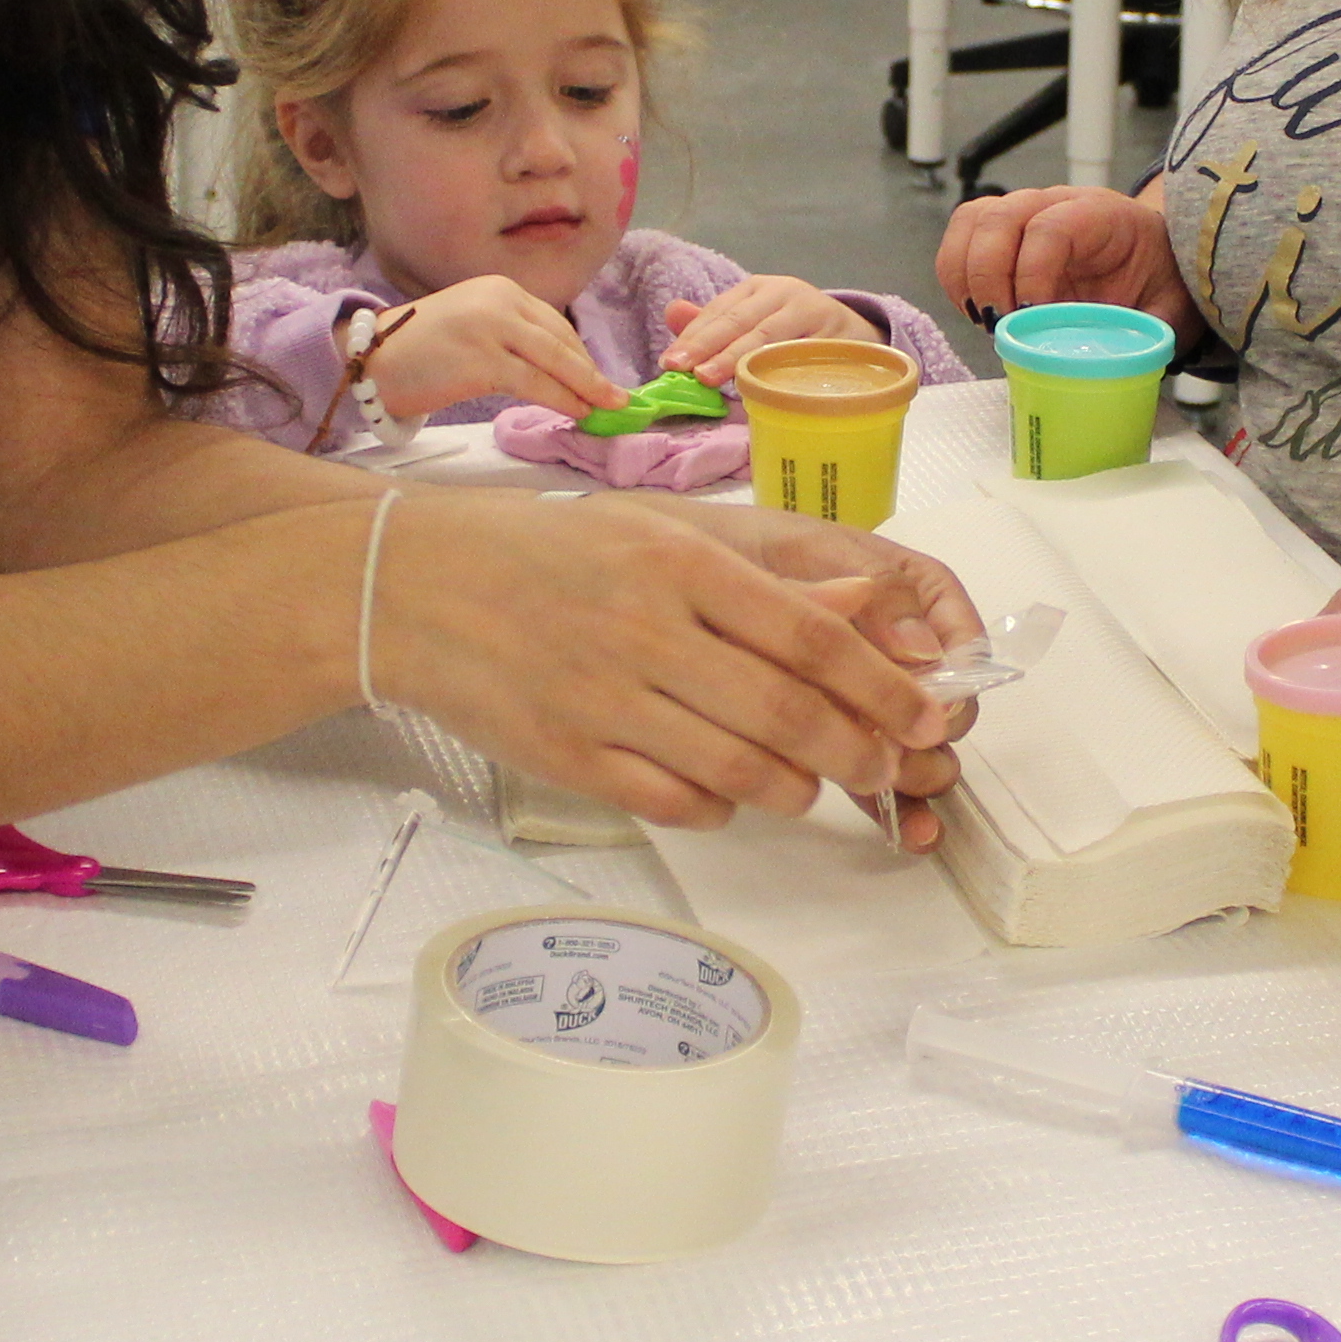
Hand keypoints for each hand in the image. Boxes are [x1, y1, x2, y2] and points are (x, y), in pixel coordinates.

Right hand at [364, 272, 608, 419]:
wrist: (370, 358)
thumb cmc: (418, 350)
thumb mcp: (470, 324)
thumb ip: (510, 335)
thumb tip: (558, 369)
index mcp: (499, 289)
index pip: (554, 323)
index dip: (582, 354)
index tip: (599, 378)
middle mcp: (499, 300)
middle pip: (562, 340)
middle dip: (592, 372)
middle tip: (617, 398)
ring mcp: (491, 328)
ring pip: (555, 361)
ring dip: (587, 388)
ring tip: (607, 409)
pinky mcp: (482, 360)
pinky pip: (536, 383)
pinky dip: (563, 400)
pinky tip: (578, 413)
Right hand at [370, 491, 961, 836]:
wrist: (413, 588)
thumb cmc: (545, 554)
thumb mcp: (653, 534)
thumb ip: (756, 579)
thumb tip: (863, 610)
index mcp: (679, 565)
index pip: (812, 638)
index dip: (886, 687)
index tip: (928, 715)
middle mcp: (647, 631)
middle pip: (788, 713)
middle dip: (860, 750)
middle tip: (889, 764)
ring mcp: (606, 701)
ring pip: (740, 769)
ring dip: (797, 786)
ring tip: (810, 781)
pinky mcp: (570, 758)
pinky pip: (676, 802)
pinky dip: (722, 807)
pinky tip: (728, 790)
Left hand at [657, 273, 875, 376]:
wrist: (855, 332)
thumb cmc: (793, 330)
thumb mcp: (752, 319)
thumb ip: (712, 322)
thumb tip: (671, 312)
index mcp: (758, 288)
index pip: (719, 310)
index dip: (694, 335)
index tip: (670, 362)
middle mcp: (784, 293)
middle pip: (741, 320)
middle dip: (709, 345)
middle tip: (683, 369)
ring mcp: (813, 312)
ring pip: (769, 335)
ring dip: (738, 356)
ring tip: (709, 377)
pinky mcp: (836, 336)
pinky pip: (803, 355)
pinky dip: (780, 369)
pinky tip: (759, 384)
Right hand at [934, 182, 1193, 328]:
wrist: (1153, 258)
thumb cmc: (1158, 281)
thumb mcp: (1170, 309)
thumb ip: (1149, 333)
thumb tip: (1122, 363)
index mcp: (1101, 215)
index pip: (1050, 228)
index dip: (1033, 273)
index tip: (1035, 318)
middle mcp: (1055, 202)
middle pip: (998, 217)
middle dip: (988, 276)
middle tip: (1001, 326)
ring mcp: (1022, 211)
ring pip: (970, 221)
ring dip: (965, 275)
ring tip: (986, 320)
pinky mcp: (999, 231)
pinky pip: (960, 239)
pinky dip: (957, 278)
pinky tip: (978, 312)